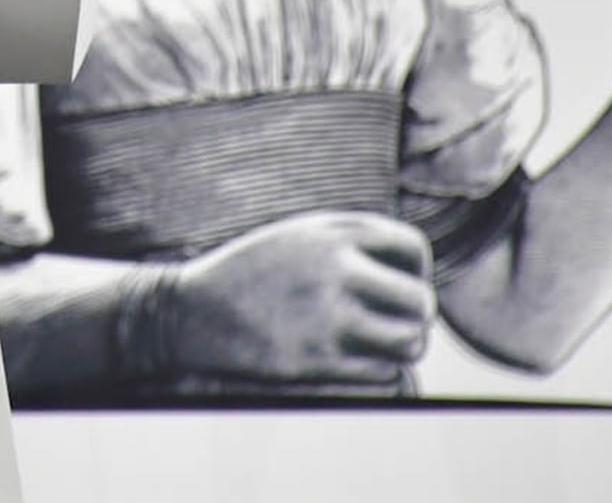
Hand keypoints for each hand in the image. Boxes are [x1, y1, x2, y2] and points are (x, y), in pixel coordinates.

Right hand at [161, 212, 434, 384]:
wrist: (190, 312)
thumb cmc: (252, 272)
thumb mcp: (299, 235)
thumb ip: (353, 241)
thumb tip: (413, 269)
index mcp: (332, 235)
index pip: (412, 247)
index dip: (417, 269)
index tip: (399, 282)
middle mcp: (335, 273)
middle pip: (420, 303)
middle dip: (415, 316)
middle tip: (396, 321)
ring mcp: (327, 320)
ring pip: (409, 343)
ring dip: (402, 346)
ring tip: (381, 344)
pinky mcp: (316, 363)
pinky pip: (382, 375)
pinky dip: (377, 371)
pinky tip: (353, 360)